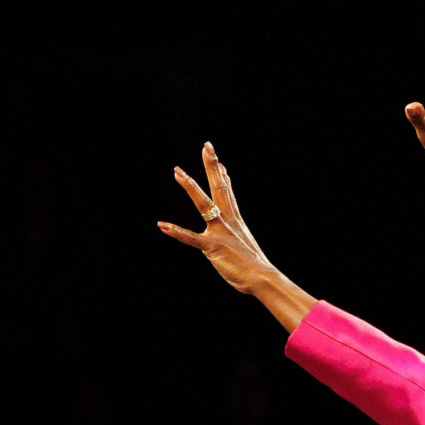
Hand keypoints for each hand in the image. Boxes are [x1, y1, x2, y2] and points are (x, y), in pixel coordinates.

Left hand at [158, 144, 279, 295]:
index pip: (228, 193)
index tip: (219, 161)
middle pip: (219, 188)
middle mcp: (228, 221)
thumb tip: (238, 235)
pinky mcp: (212, 246)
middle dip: (212, 166)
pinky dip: (176, 232)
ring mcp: (220, 232)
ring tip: (178, 171)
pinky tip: (162, 225)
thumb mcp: (245, 245)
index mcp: (235, 221)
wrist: (263, 278)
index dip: (222, 176)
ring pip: (203, 204)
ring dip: (190, 187)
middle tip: (207, 147)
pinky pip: (191, 238)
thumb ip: (237, 237)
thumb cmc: (254, 267)